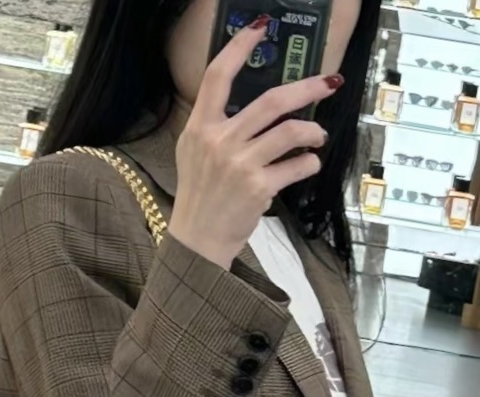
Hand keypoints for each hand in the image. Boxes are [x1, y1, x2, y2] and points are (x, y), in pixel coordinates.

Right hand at [168, 17, 342, 270]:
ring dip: (314, 130)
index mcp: (200, 128)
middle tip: (329, 82)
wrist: (197, 241)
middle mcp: (219, 142)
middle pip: (271, 101)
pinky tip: (308, 164)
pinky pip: (297, 165)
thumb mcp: (193, 154)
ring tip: (318, 135)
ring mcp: (240, 165)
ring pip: (291, 131)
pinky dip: (309, 163)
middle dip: (307, 87)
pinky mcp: (258, 188)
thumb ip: (215, 127)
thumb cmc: (199, 197)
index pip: (217, 76)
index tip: (260, 28)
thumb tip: (255, 107)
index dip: (239, 47)